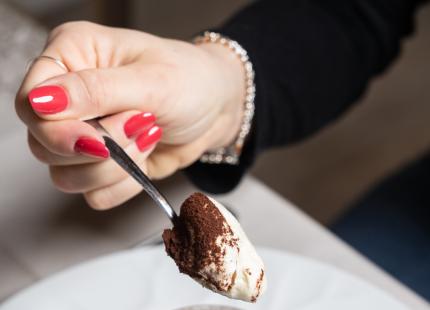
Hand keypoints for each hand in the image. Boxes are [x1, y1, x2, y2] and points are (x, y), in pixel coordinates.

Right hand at [16, 21, 244, 208]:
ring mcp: (84, 133)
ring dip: (115, 166)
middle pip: (43, 144)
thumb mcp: (152, 80)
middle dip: (99, 146)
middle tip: (139, 124)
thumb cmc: (192, 80)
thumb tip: (42, 101)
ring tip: (148, 134)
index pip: (31, 101)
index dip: (57, 128)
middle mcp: (71, 96)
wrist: (218, 108)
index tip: (96, 136)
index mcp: (73, 56)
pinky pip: (95, 193)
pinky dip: (125, 183)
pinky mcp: (103, 164)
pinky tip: (146, 154)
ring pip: (66, 176)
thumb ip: (96, 91)